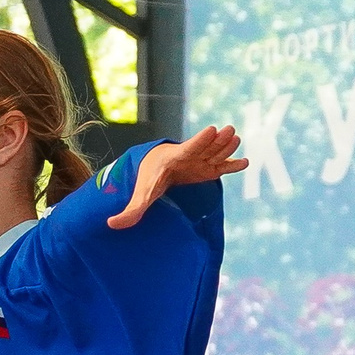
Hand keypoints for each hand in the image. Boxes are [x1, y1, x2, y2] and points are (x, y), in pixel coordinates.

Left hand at [108, 127, 246, 231]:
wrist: (155, 166)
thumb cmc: (148, 178)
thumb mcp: (140, 194)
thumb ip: (130, 210)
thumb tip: (110, 225)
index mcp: (173, 159)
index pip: (188, 148)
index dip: (199, 141)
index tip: (210, 129)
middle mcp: (189, 157)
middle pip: (206, 147)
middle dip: (217, 140)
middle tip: (229, 130)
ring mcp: (200, 161)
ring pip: (216, 152)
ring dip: (226, 146)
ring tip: (236, 137)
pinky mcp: (207, 168)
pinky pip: (222, 166)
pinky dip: (232, 165)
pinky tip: (244, 163)